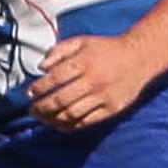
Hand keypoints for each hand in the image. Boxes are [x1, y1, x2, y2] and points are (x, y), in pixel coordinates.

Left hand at [29, 32, 150, 130]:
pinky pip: (86, 122)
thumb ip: (59, 51)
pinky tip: (59, 124)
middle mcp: (93, 80)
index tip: (29, 93)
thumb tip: (41, 67)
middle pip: (60, 99)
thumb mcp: (81, 42)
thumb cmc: (106, 49)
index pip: (55, 78)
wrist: (138, 58)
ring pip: (71, 114)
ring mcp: (103, 97)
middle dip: (41, 107)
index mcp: (84, 62)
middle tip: (32, 110)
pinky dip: (70, 126)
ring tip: (42, 119)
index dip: (39, 88)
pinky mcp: (111, 109)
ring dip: (52, 119)